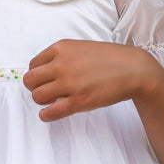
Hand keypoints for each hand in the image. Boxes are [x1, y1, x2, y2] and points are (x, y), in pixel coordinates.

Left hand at [23, 40, 159, 120]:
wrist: (134, 69)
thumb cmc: (109, 59)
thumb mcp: (81, 48)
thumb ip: (62, 56)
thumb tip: (42, 71)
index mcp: (61, 48)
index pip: (33, 64)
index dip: (37, 75)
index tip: (45, 80)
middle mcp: (62, 64)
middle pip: (30, 81)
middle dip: (35, 88)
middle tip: (46, 92)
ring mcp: (70, 83)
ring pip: (37, 97)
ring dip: (42, 101)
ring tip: (53, 101)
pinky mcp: (79, 101)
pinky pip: (50, 112)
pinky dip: (46, 115)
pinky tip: (49, 114)